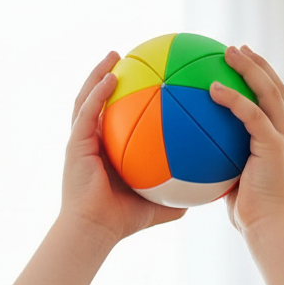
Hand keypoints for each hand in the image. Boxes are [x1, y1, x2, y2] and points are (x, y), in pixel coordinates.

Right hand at [62, 52, 186, 243]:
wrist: (95, 231)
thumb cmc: (123, 221)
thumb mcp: (158, 204)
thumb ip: (179, 194)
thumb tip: (209, 191)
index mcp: (108, 152)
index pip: (117, 118)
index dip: (127, 98)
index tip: (145, 80)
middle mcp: (92, 142)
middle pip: (98, 101)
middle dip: (110, 76)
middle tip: (128, 57)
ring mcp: (81, 141)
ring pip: (86, 98)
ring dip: (98, 73)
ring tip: (115, 54)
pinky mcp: (74, 144)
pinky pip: (86, 111)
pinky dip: (97, 92)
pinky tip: (111, 77)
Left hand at [209, 46, 283, 238]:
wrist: (269, 229)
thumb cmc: (250, 216)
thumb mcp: (233, 184)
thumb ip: (222, 165)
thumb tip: (195, 158)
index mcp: (280, 143)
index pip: (274, 103)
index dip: (261, 80)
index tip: (243, 64)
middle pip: (276, 89)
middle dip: (257, 65)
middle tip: (237, 48)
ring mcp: (283, 139)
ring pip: (269, 93)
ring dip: (249, 69)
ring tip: (229, 52)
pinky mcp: (275, 146)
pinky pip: (252, 115)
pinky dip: (233, 99)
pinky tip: (213, 88)